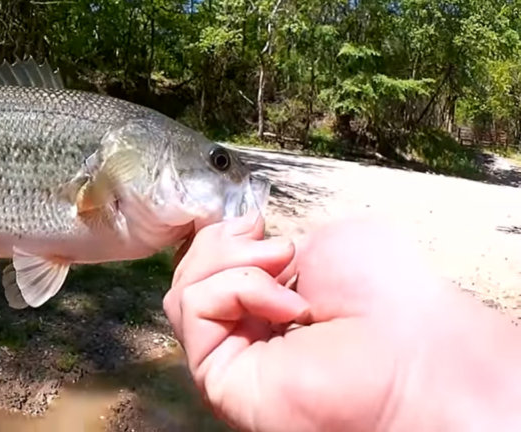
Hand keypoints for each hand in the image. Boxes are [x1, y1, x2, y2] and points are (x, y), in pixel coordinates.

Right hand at [165, 213, 520, 431]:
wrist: (413, 345)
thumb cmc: (389, 295)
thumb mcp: (321, 239)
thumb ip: (266, 241)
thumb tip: (238, 239)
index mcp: (270, 303)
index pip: (212, 263)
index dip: (221, 235)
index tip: (254, 221)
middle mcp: (246, 332)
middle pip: (191, 272)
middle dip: (223, 243)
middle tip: (278, 249)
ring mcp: (232, 356)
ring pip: (184, 290)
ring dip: (230, 263)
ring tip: (285, 269)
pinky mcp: (219, 376)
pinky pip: (195, 308)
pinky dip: (235, 288)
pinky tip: (285, 304)